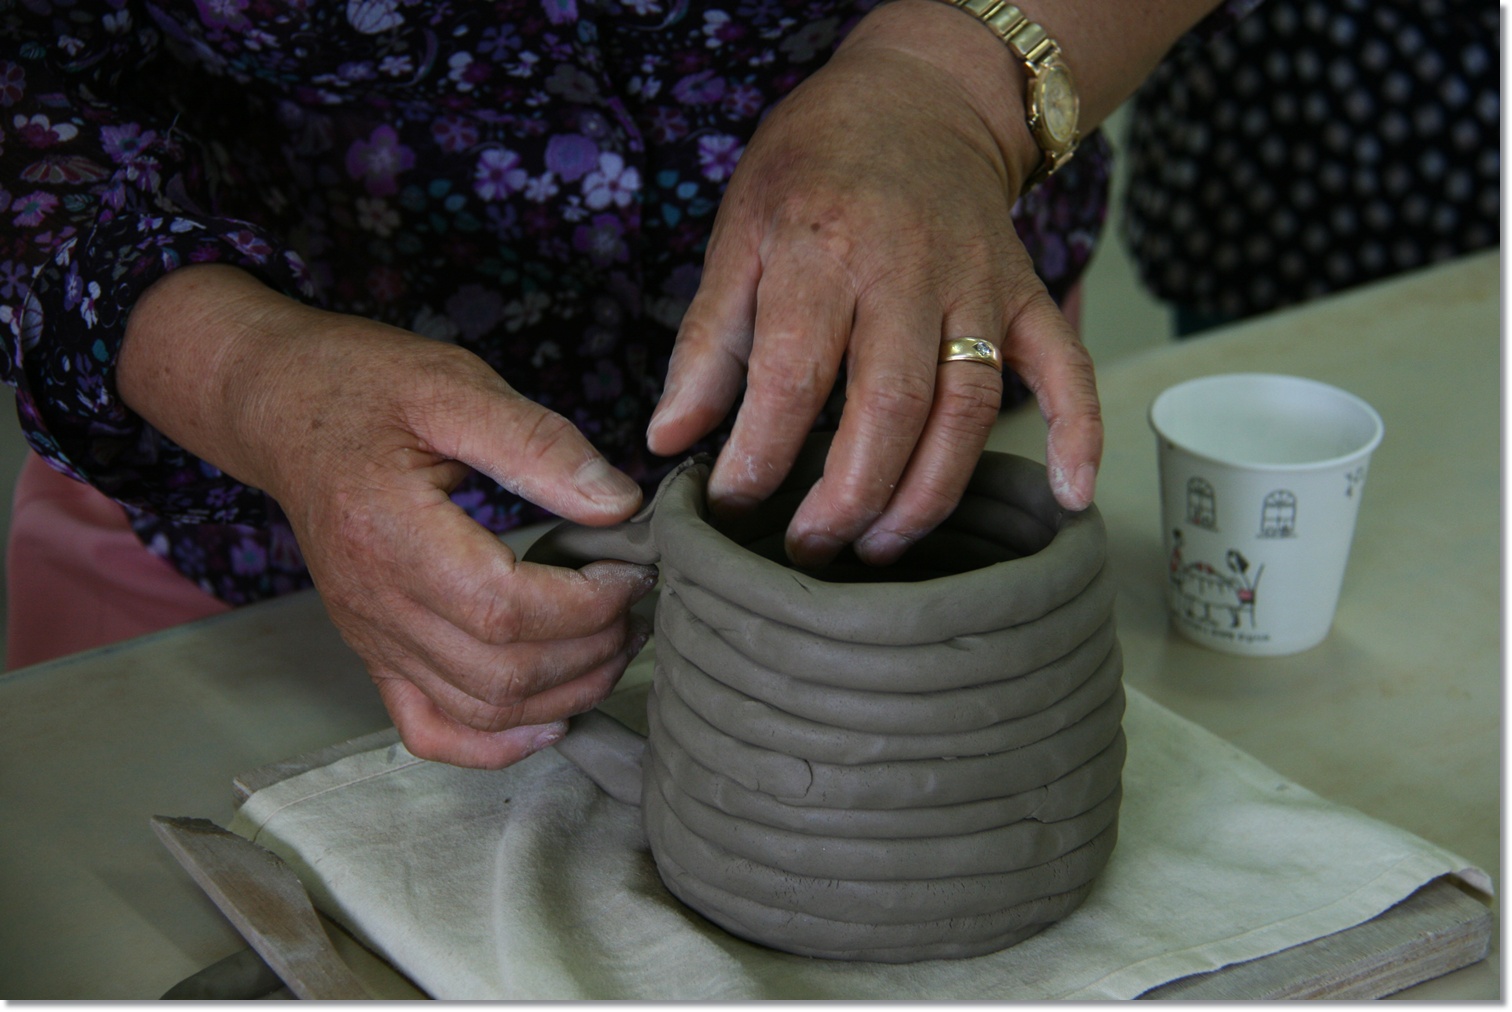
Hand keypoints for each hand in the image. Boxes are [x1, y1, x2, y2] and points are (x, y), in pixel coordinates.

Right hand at [120, 266, 653, 767]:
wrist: (285, 410)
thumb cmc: (366, 388)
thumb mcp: (455, 387)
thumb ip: (540, 444)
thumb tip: (619, 505)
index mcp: (389, 530)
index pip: (504, 608)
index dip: (587, 603)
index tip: (633, 568)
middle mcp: (374, 600)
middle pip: (501, 673)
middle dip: (593, 649)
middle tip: (638, 602)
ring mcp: (371, 637)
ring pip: (481, 711)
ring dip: (566, 694)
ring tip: (616, 642)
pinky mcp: (375, 652)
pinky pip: (431, 731)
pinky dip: (497, 743)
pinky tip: (550, 717)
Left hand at [646, 0, 1101, 567]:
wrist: (913, 99)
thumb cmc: (812, 171)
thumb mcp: (739, 234)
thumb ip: (708, 341)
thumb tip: (670, 438)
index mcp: (822, 248)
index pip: (791, 374)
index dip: (758, 457)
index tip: (730, 507)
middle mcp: (908, 269)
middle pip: (889, 406)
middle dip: (847, 498)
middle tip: (809, 551)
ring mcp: (979, 285)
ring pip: (967, 408)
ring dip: (926, 495)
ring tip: (879, 548)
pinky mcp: (1027, 296)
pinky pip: (1067, 367)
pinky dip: (1078, 433)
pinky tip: (1068, 498)